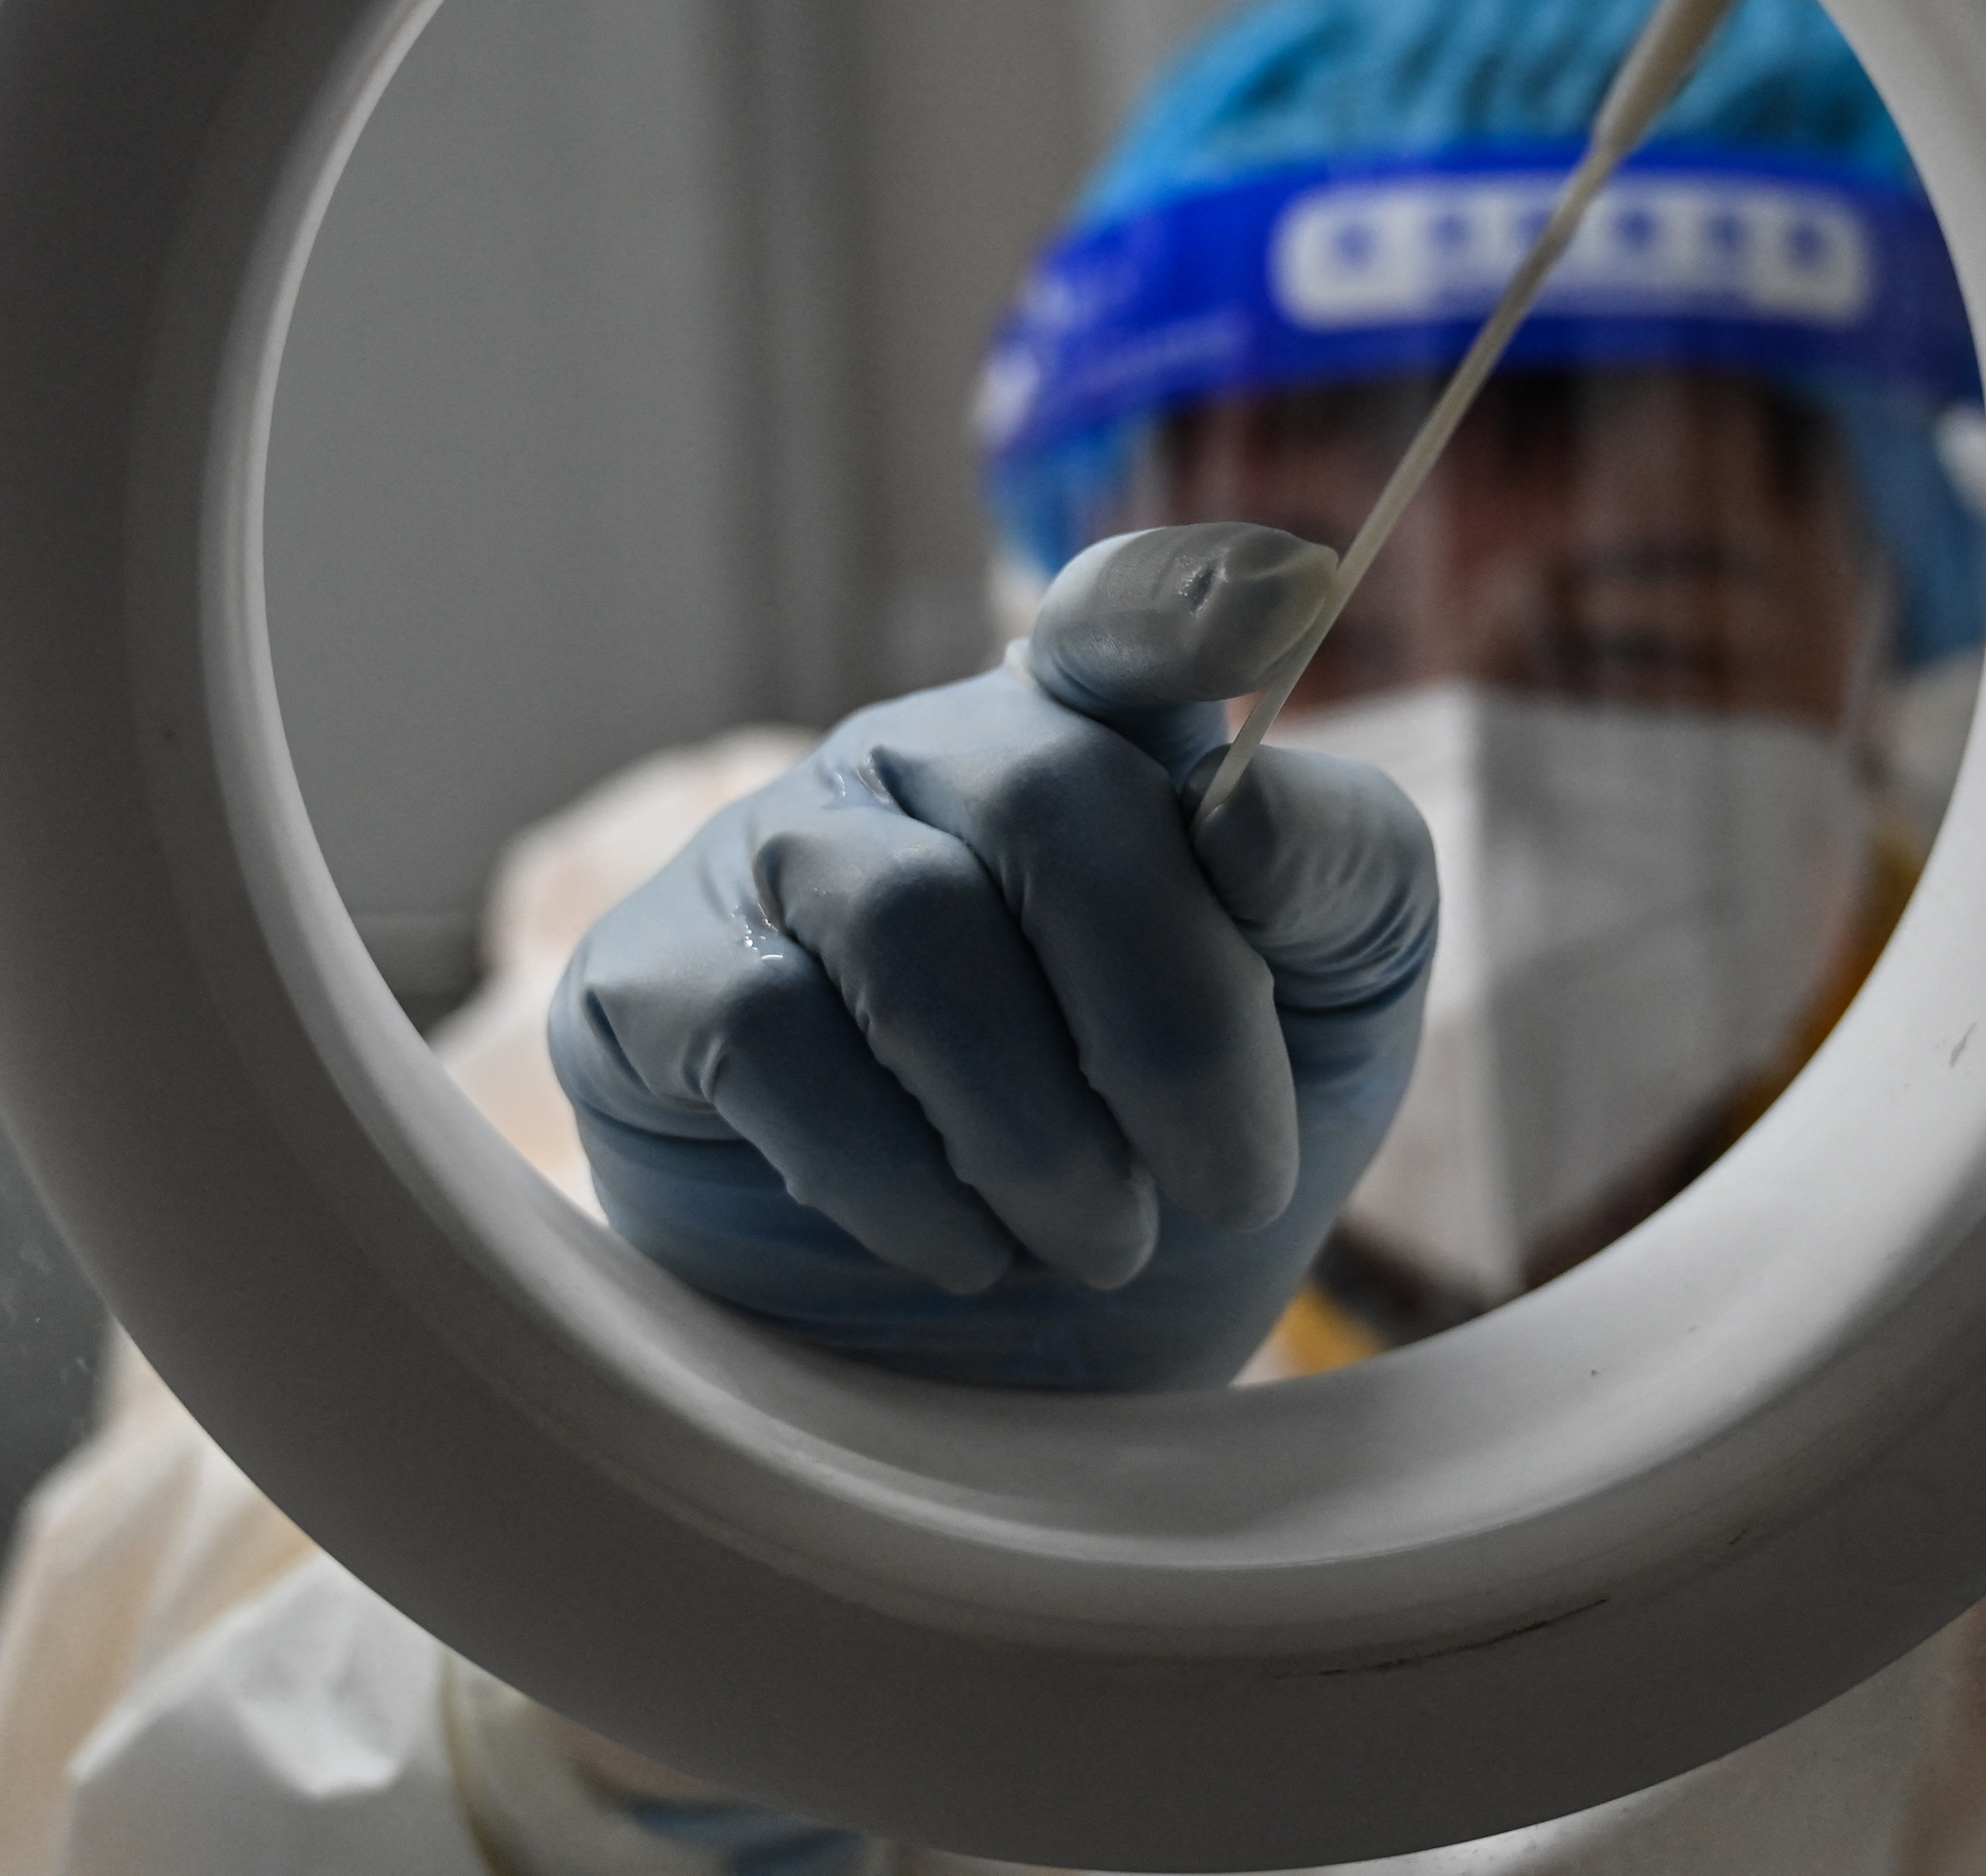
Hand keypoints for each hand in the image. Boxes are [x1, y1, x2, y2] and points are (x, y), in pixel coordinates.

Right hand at [550, 525, 1436, 1390]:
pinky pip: (771, 1034)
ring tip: (1096, 1243)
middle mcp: (927, 757)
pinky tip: (953, 1246)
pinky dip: (895, 1170)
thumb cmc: (1173, 1167)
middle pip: (1049, 795)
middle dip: (1168, 1018)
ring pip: (910, 922)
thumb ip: (1336, 878)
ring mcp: (773, 854)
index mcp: (1102, 738)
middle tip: (1226, 1190)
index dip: (1181, 605)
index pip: (1129, 618)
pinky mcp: (649, 979)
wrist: (992, 1380)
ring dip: (1035, 1123)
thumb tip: (1244, 809)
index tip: (1271, 609)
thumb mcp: (1325, 1031)